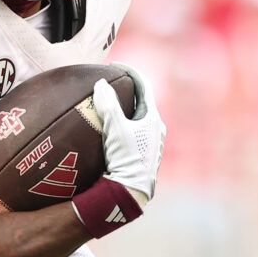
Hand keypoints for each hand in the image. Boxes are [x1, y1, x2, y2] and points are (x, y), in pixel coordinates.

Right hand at [92, 65, 164, 206]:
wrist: (133, 191)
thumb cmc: (127, 159)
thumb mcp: (116, 130)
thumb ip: (108, 106)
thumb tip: (101, 84)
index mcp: (153, 119)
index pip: (143, 87)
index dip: (129, 72)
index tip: (115, 65)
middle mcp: (156, 130)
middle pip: (141, 103)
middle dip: (127, 92)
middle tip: (110, 85)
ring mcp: (151, 144)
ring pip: (138, 120)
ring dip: (125, 111)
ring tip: (108, 108)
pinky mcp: (144, 156)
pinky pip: (133, 134)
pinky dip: (123, 127)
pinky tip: (110, 134)